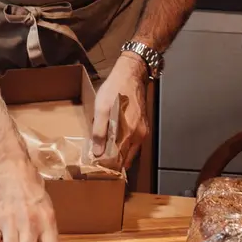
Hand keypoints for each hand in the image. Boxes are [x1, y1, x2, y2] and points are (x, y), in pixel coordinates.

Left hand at [91, 52, 148, 166]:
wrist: (131, 74)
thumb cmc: (115, 89)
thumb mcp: (101, 109)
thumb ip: (100, 132)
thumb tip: (98, 152)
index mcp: (130, 134)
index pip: (121, 160)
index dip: (109, 165)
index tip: (98, 167)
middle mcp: (139, 136)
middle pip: (126, 157)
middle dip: (113, 161)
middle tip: (98, 161)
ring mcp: (143, 130)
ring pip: (130, 149)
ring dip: (118, 152)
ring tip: (103, 152)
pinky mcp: (143, 124)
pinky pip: (133, 140)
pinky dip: (123, 144)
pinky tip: (113, 140)